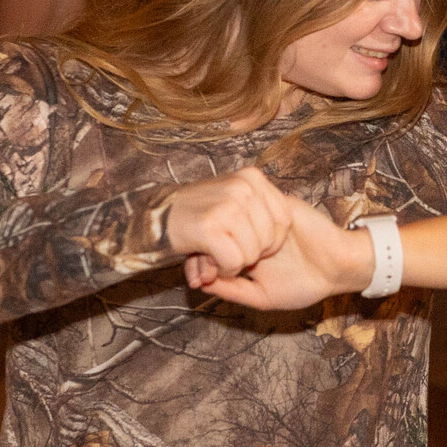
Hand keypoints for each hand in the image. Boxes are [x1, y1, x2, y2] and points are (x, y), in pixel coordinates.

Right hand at [162, 168, 302, 286]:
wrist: (156, 217)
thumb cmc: (198, 212)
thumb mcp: (233, 196)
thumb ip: (260, 206)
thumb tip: (291, 223)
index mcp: (252, 177)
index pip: (285, 218)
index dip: (274, 240)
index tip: (254, 244)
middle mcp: (243, 187)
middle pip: (271, 239)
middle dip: (253, 254)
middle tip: (229, 250)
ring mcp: (227, 205)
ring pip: (253, 253)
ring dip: (235, 263)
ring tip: (217, 254)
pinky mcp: (210, 227)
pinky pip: (234, 262)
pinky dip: (223, 270)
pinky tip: (211, 262)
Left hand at [183, 192, 373, 309]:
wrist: (339, 266)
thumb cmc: (304, 285)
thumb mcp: (263, 298)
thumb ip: (233, 291)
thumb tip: (200, 283)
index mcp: (243, 252)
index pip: (211, 249)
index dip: (198, 262)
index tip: (195, 279)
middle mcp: (249, 232)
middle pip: (216, 231)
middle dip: (204, 249)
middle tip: (202, 269)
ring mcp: (262, 217)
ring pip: (232, 216)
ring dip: (225, 236)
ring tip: (220, 258)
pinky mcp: (278, 204)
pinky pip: (254, 205)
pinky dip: (246, 222)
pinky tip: (245, 243)